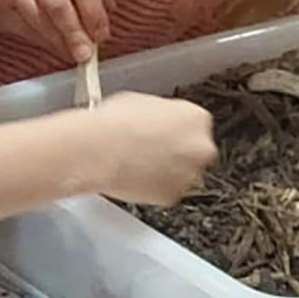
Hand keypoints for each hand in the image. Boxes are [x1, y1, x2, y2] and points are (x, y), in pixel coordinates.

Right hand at [0, 0, 108, 64]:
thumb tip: (108, 12)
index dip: (94, 14)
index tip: (102, 34)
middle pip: (58, 5)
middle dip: (75, 33)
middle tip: (86, 53)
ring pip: (41, 20)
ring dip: (59, 41)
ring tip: (72, 53)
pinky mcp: (0, 0)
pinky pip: (25, 27)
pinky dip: (44, 42)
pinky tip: (55, 46)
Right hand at [84, 93, 216, 203]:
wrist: (98, 150)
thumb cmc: (113, 124)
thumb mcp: (139, 102)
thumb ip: (159, 114)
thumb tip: (153, 118)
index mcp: (195, 118)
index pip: (192, 123)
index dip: (172, 128)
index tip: (159, 131)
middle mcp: (200, 147)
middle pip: (192, 150)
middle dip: (173, 151)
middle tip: (148, 148)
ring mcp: (189, 174)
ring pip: (180, 173)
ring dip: (164, 170)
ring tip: (136, 162)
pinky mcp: (172, 195)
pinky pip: (165, 191)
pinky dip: (151, 187)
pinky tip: (133, 175)